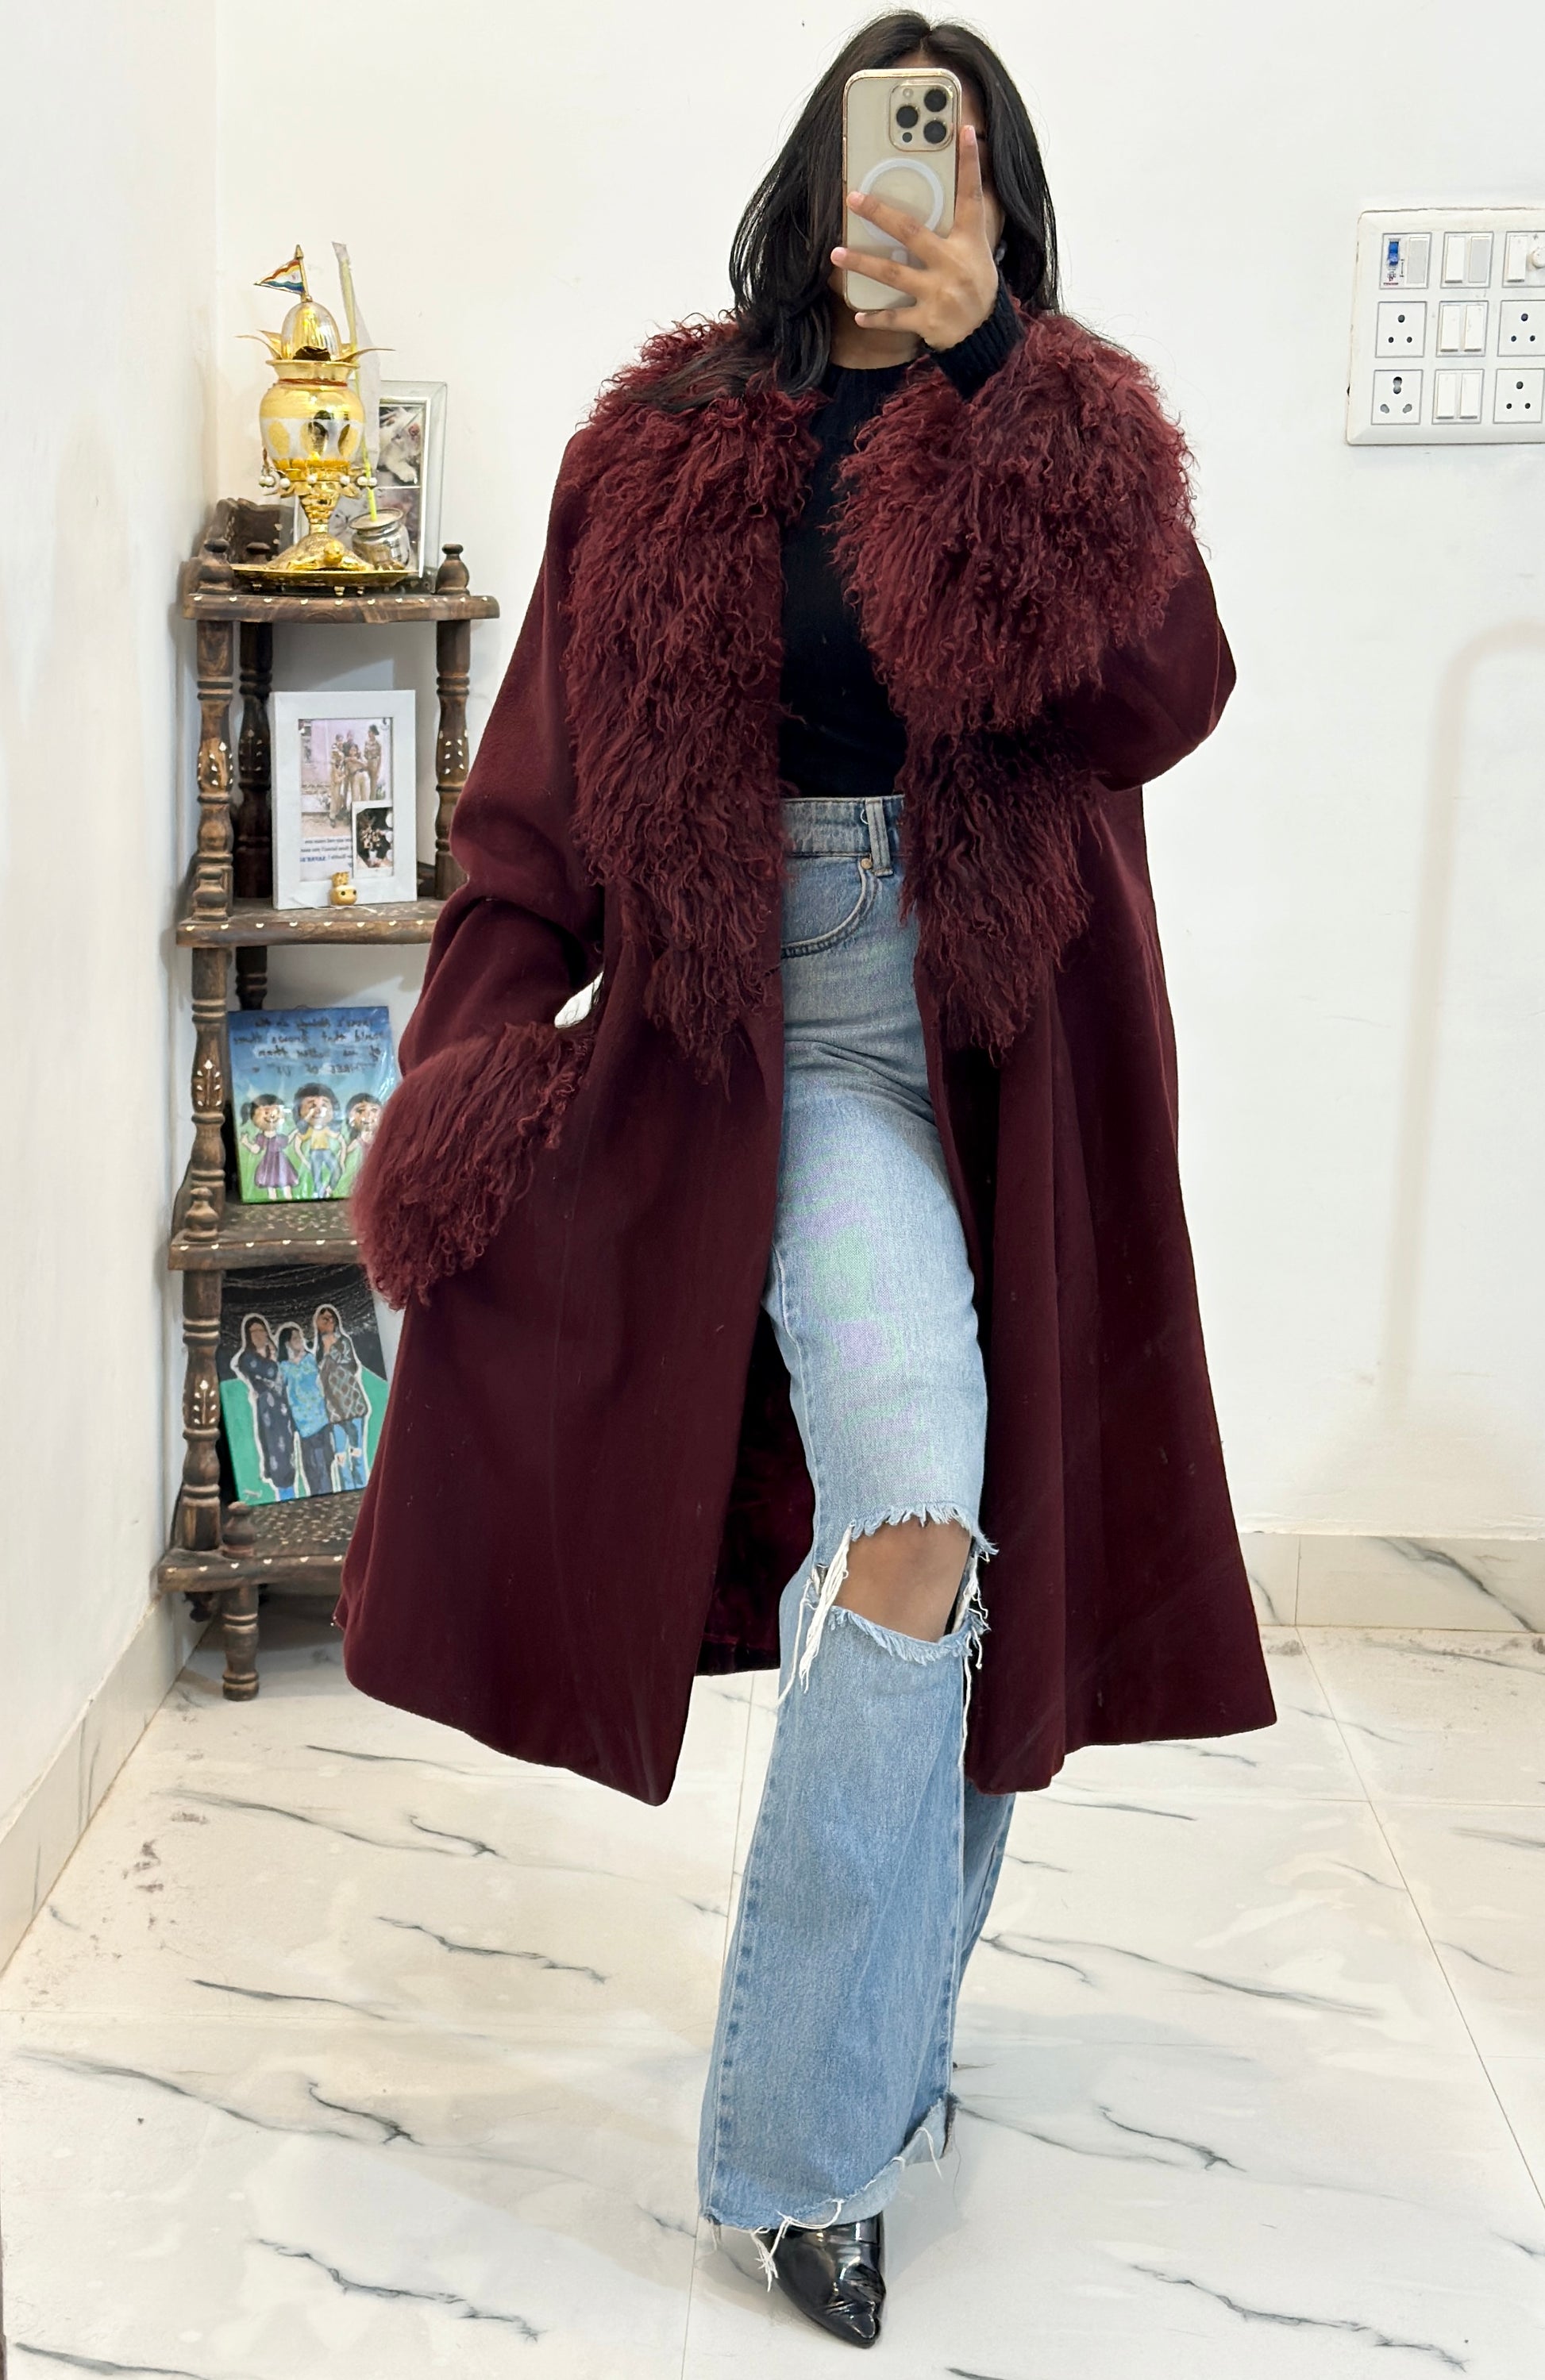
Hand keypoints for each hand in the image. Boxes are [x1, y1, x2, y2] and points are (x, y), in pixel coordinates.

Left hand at [833, 123, 998, 349]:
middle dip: (880, 214)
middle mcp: (953, 264)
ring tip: (836, 253)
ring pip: (893, 273)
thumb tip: (942, 189)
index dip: (970, 164)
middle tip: (854, 199)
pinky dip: (875, 318)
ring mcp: (939, 293)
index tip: (966, 131)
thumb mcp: (977, 251)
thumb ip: (958, 225)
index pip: (970, 196)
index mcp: (969, 241)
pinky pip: (895, 318)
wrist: (983, 333)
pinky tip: (857, 314)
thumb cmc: (975, 284)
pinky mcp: (928, 320)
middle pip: (911, 232)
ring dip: (862, 263)